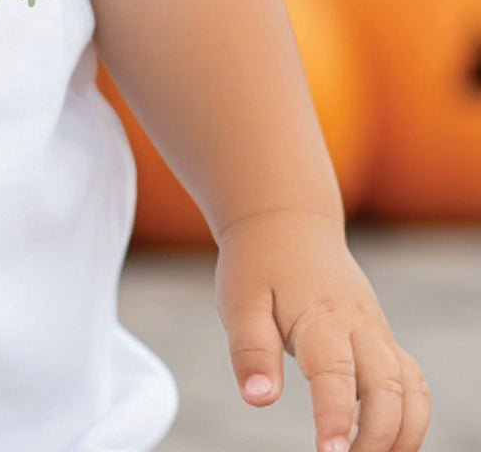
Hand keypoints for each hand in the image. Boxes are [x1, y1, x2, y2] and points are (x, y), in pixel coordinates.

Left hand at [213, 209, 430, 451]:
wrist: (285, 221)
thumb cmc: (257, 265)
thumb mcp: (239, 301)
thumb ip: (249, 350)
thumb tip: (257, 399)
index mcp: (318, 315)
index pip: (334, 374)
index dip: (335, 416)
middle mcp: (357, 324)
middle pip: (385, 387)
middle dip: (377, 436)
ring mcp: (375, 330)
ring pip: (408, 387)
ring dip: (402, 432)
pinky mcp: (381, 336)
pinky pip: (412, 379)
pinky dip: (412, 413)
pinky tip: (392, 440)